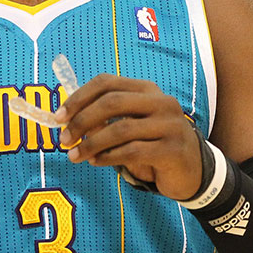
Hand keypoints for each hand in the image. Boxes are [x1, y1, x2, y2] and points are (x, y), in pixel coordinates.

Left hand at [54, 74, 202, 200]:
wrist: (193, 170)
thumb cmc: (154, 144)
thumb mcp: (132, 125)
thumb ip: (106, 120)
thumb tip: (70, 121)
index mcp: (147, 89)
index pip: (107, 83)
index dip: (79, 98)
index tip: (59, 117)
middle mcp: (160, 102)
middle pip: (111, 102)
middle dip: (82, 120)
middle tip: (65, 139)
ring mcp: (169, 125)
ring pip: (120, 129)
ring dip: (91, 144)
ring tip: (76, 156)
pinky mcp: (172, 149)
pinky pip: (132, 151)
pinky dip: (108, 157)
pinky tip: (96, 162)